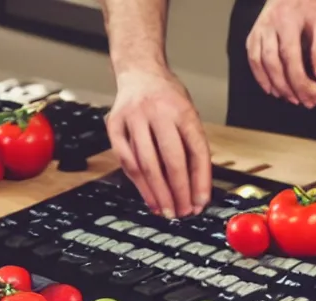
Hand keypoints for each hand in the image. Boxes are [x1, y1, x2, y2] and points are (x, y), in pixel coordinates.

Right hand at [106, 69, 210, 217]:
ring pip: (146, 164)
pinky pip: (127, 161)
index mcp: (183, 109)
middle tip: (182, 212)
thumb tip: (196, 188)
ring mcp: (134, 118)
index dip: (200, 180)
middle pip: (171, 159)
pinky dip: (138, 183)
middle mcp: (158, 112)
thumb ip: (191, 146)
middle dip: (178, 191)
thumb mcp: (187, 113)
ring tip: (165, 210)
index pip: (196, 150)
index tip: (201, 202)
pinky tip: (148, 197)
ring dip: (157, 192)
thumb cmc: (167, 98)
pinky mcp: (115, 126)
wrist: (138, 72)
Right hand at [246, 0, 315, 107]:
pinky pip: (253, 61)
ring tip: (291, 98)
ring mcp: (258, 32)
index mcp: (288, 21)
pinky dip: (261, 78)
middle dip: (290, 86)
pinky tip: (273, 90)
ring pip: (262, 64)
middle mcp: (269, 26)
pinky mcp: (252, 37)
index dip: (302, 79)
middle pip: (275, 63)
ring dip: (276, 85)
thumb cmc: (311, 4)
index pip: (292, 56)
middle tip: (305, 101)